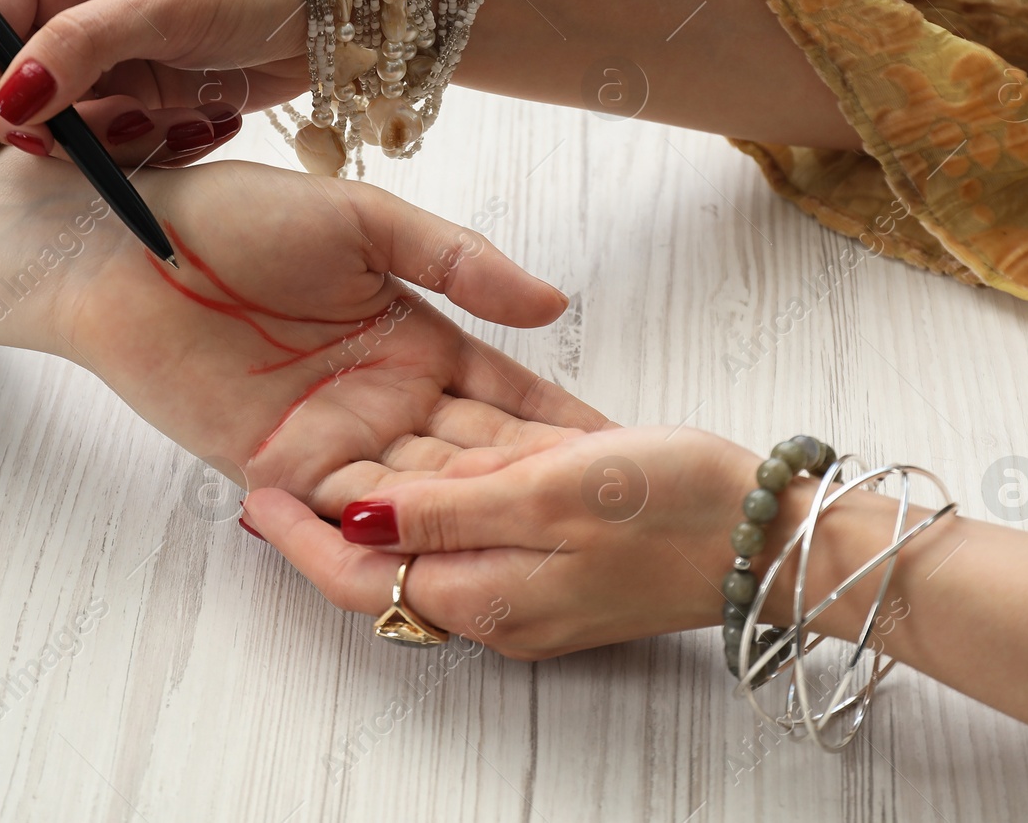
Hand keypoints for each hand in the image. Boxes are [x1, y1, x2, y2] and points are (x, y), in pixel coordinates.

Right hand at [0, 0, 307, 166]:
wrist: (329, 7)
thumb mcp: (165, 6)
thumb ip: (80, 46)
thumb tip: (12, 94)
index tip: (31, 132)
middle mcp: (63, 4)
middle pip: (12, 91)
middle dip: (61, 127)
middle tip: (125, 128)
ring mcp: (99, 55)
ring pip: (64, 129)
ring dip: (117, 141)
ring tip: (176, 117)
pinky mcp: (135, 92)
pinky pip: (114, 142)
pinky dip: (151, 146)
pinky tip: (201, 120)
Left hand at [0, 149, 607, 512]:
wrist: (120, 239)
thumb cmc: (235, 214)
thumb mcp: (363, 218)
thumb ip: (457, 260)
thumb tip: (555, 305)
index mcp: (419, 338)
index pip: (511, 398)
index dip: (566, 427)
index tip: (632, 459)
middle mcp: (385, 399)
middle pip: (478, 461)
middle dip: (538, 496)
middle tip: (615, 533)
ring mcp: (332, 439)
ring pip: (422, 496)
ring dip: (477, 525)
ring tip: (551, 560)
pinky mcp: (274, 469)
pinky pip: (343, 514)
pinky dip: (389, 537)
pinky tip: (446, 560)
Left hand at [242, 426, 764, 658]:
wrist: (777, 537)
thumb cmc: (674, 509)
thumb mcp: (547, 492)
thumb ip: (445, 508)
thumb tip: (355, 515)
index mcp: (483, 593)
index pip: (359, 573)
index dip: (300, 535)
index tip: (250, 492)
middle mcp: (495, 600)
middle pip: (392, 554)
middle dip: (344, 505)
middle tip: (289, 449)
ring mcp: (530, 585)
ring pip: (439, 530)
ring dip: (401, 487)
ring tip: (349, 427)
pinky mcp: (561, 560)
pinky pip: (489, 521)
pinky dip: (463, 482)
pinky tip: (451, 439)